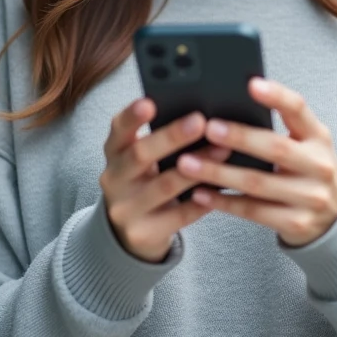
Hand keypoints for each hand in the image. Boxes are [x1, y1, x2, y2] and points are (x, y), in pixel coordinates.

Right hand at [100, 98, 230, 262]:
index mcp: (113, 153)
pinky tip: (222, 188)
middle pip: (140, 155)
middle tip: (200, 121)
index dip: (132, 116)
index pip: (117, 130)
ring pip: (164, 186)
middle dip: (171, 137)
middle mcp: (113, 179)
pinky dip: (201, 201)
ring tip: (223, 150)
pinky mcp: (143, 234)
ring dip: (197, 167)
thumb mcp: (140, 159)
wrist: (130, 232)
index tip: (150, 101)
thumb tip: (201, 113)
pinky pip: (178, 216)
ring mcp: (125, 209)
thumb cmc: (145, 181)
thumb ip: (158, 137)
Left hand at [176, 78, 336, 246]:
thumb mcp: (307, 143)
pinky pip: (252, 211)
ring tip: (187, 164)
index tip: (252, 85)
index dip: (277, 96)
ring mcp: (309, 197)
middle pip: (275, 148)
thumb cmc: (308, 169)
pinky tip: (200, 193)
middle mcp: (318, 165)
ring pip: (257, 183)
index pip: (299, 109)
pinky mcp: (295, 223)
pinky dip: (223, 202)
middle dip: (239, 138)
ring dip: (219, 173)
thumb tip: (232, 104)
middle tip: (208, 129)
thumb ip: (282, 125)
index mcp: (319, 136)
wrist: (336, 216)